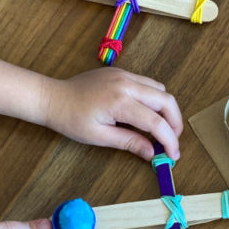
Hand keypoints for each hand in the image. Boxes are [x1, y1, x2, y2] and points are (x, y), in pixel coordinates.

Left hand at [43, 68, 182, 160]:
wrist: (53, 97)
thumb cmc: (71, 120)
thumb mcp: (100, 137)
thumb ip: (130, 143)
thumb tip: (152, 154)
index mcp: (119, 102)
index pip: (156, 122)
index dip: (169, 141)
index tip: (173, 156)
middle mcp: (126, 84)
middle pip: (166, 101)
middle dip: (175, 123)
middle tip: (172, 141)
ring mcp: (125, 75)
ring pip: (161, 90)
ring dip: (167, 110)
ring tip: (161, 128)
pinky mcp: (122, 73)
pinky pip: (149, 84)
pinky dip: (155, 100)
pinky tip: (147, 114)